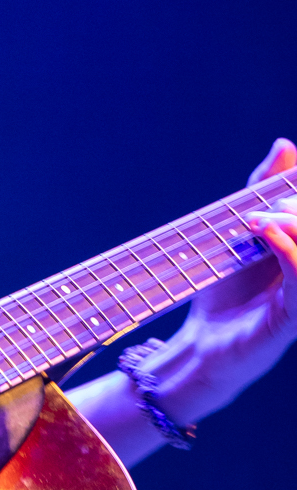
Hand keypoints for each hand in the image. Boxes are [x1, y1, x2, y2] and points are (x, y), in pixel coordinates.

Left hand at [149, 137, 296, 425]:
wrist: (202, 344)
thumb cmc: (225, 290)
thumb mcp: (239, 228)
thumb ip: (263, 188)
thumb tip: (286, 145)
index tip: (294, 170)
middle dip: (294, 207)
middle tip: (262, 206)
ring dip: (291, 224)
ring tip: (257, 219)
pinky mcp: (294, 319)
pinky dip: (288, 249)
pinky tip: (264, 232)